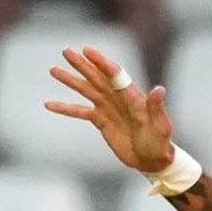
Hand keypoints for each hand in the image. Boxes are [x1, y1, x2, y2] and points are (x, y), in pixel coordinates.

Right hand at [45, 45, 175, 173]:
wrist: (152, 160)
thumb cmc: (160, 143)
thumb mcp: (161, 126)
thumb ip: (157, 108)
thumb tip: (159, 89)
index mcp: (131, 95)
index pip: (114, 74)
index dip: (101, 62)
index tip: (87, 50)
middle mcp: (117, 97)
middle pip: (96, 76)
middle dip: (81, 64)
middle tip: (65, 51)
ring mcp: (107, 108)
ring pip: (85, 90)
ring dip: (70, 80)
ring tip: (53, 69)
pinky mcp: (100, 121)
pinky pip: (80, 112)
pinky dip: (65, 108)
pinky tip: (49, 104)